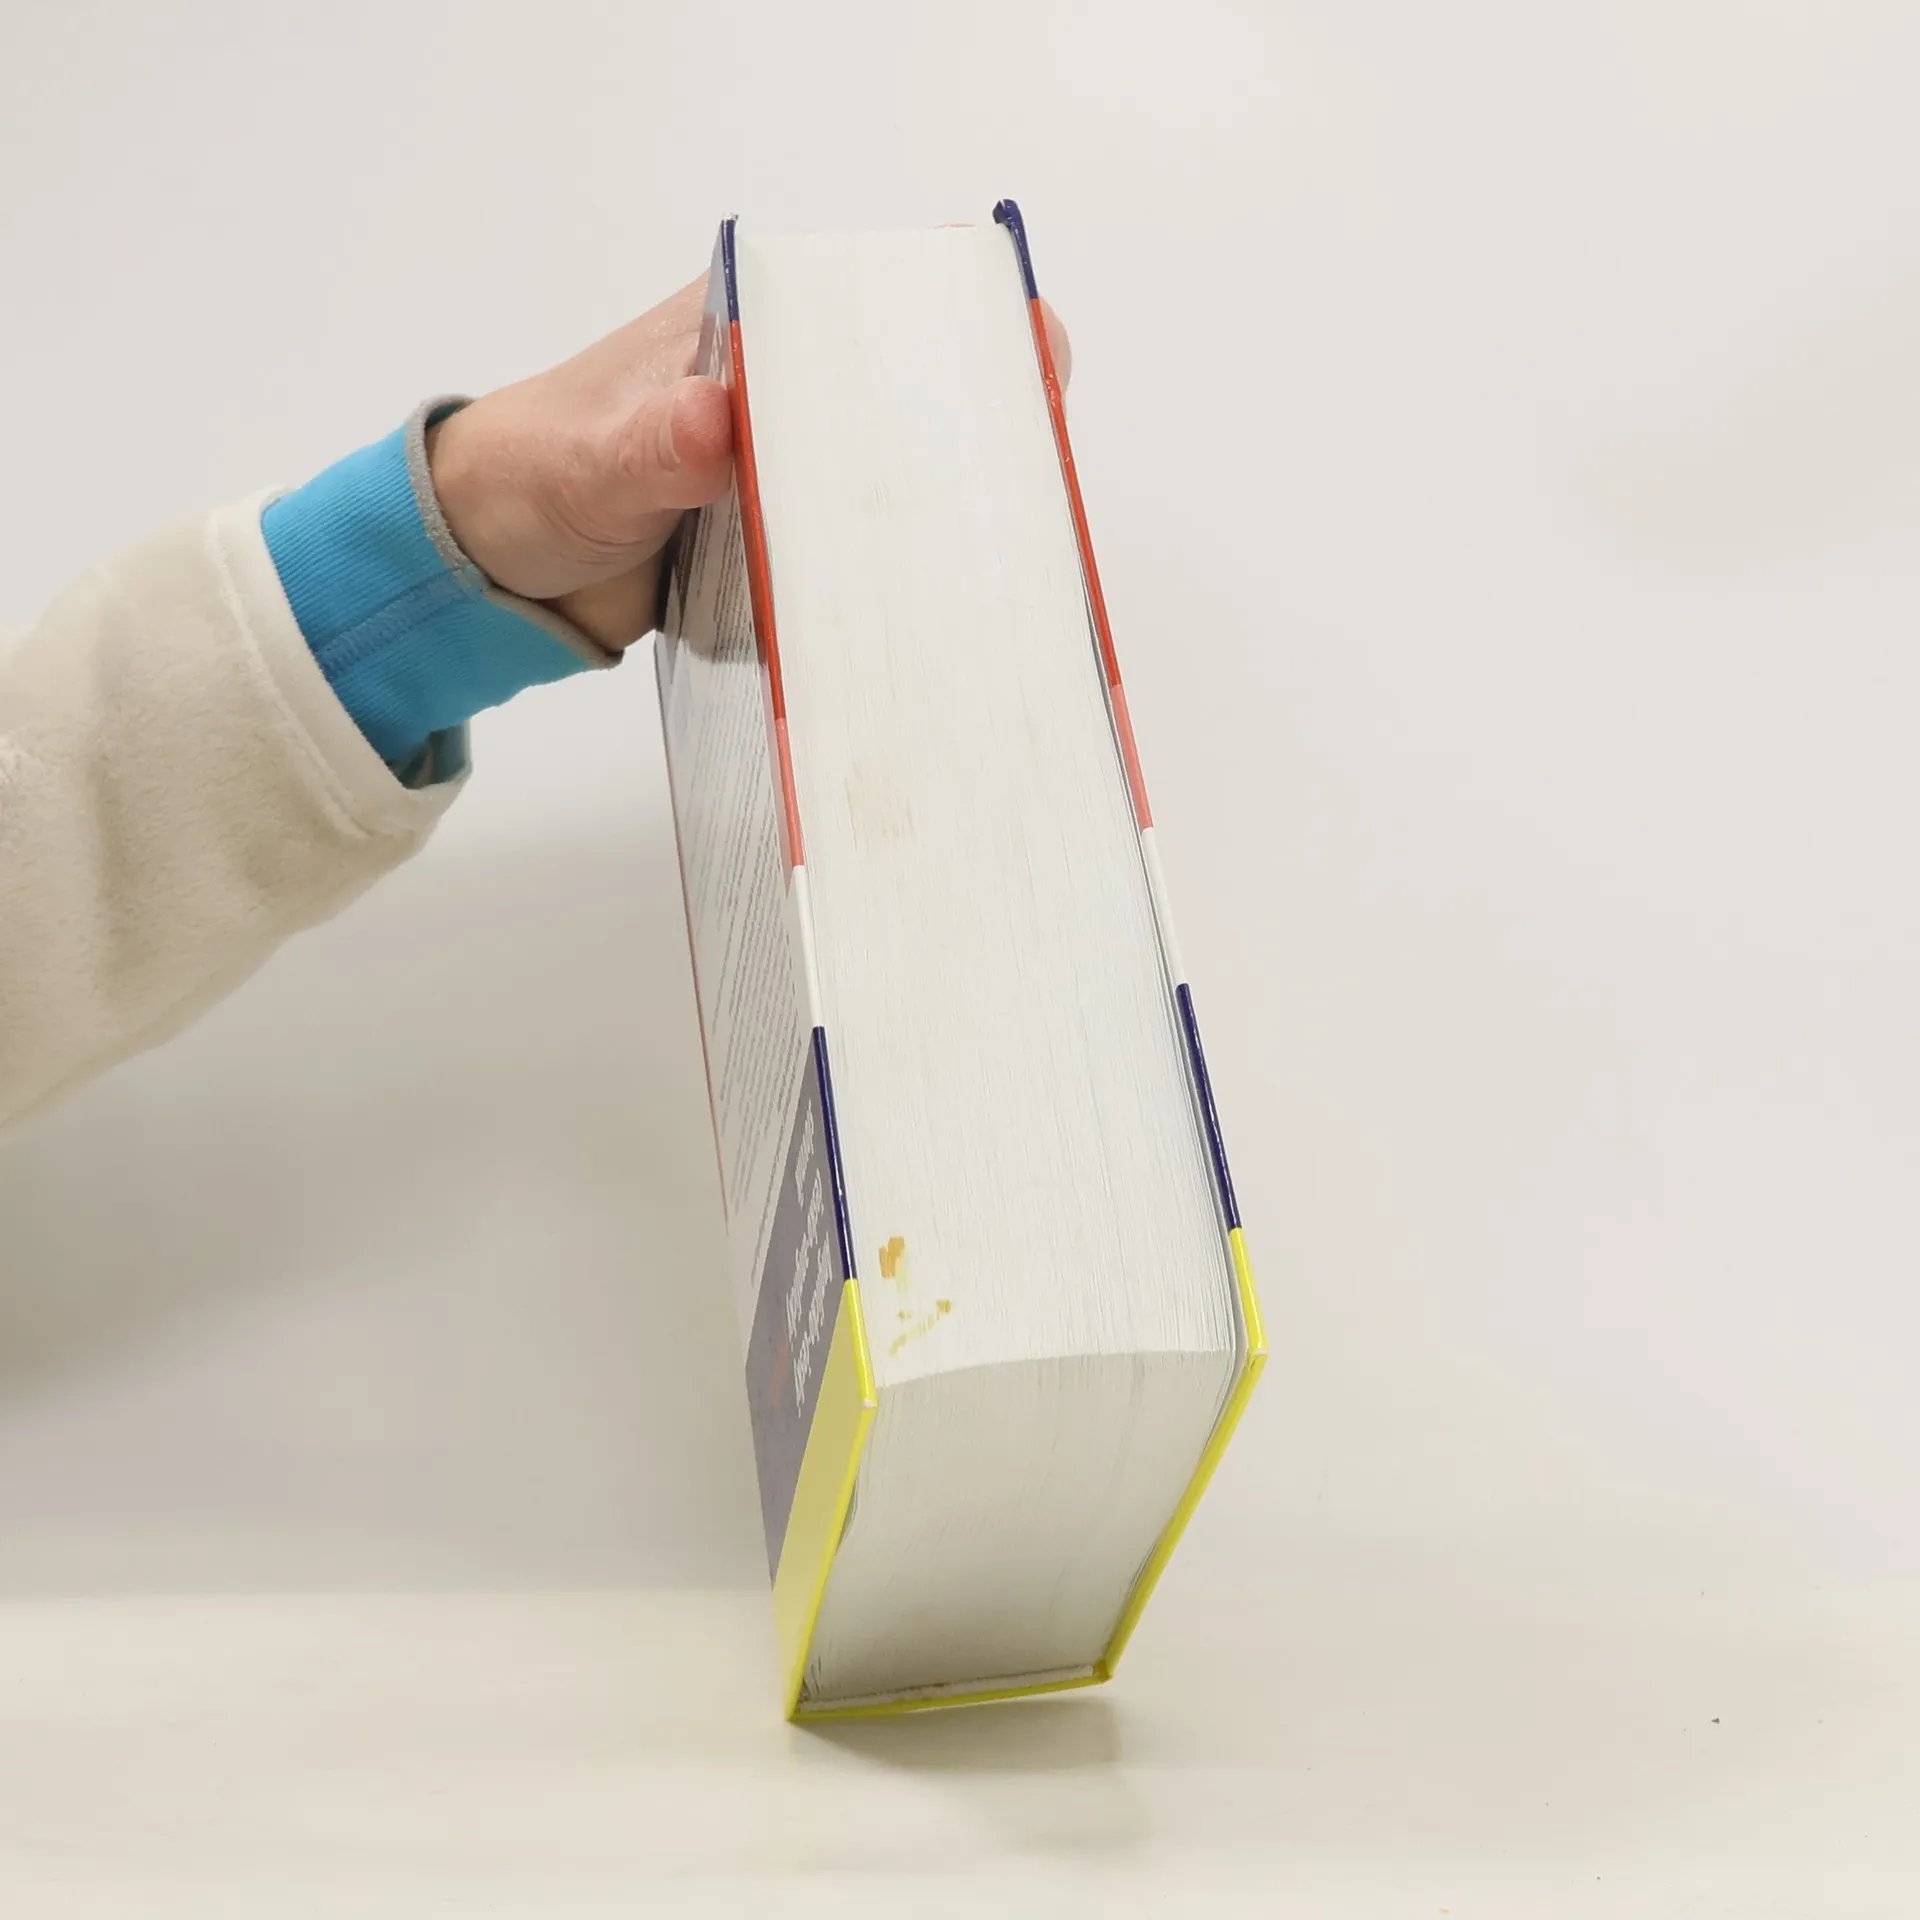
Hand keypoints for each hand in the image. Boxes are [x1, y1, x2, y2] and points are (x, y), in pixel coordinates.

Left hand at [427, 277, 1071, 651]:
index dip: (972, 331)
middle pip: (920, 399)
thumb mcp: (594, 457)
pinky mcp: (789, 545)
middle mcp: (791, 389)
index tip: (1029, 373)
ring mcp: (795, 470)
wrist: (493, 565)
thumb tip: (716, 419)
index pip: (891, 304)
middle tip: (1028, 499)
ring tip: (1007, 567)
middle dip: (980, 442)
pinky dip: (894, 582)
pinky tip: (938, 614)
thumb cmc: (535, 473)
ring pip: (900, 483)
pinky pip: (859, 555)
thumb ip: (655, 441)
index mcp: (757, 325)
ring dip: (945, 522)